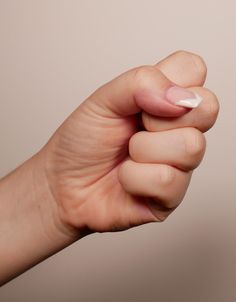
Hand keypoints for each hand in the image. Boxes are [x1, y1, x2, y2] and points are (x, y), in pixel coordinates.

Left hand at [39, 51, 218, 234]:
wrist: (63, 183)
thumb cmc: (82, 142)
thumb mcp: (103, 100)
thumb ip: (140, 82)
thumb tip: (180, 97)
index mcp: (164, 100)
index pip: (194, 70)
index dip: (171, 82)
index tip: (142, 101)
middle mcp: (178, 130)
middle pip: (207, 108)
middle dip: (159, 118)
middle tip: (135, 128)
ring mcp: (178, 163)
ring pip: (190, 146)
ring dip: (143, 150)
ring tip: (127, 156)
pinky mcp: (172, 195)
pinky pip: (167, 180)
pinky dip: (134, 178)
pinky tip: (126, 179)